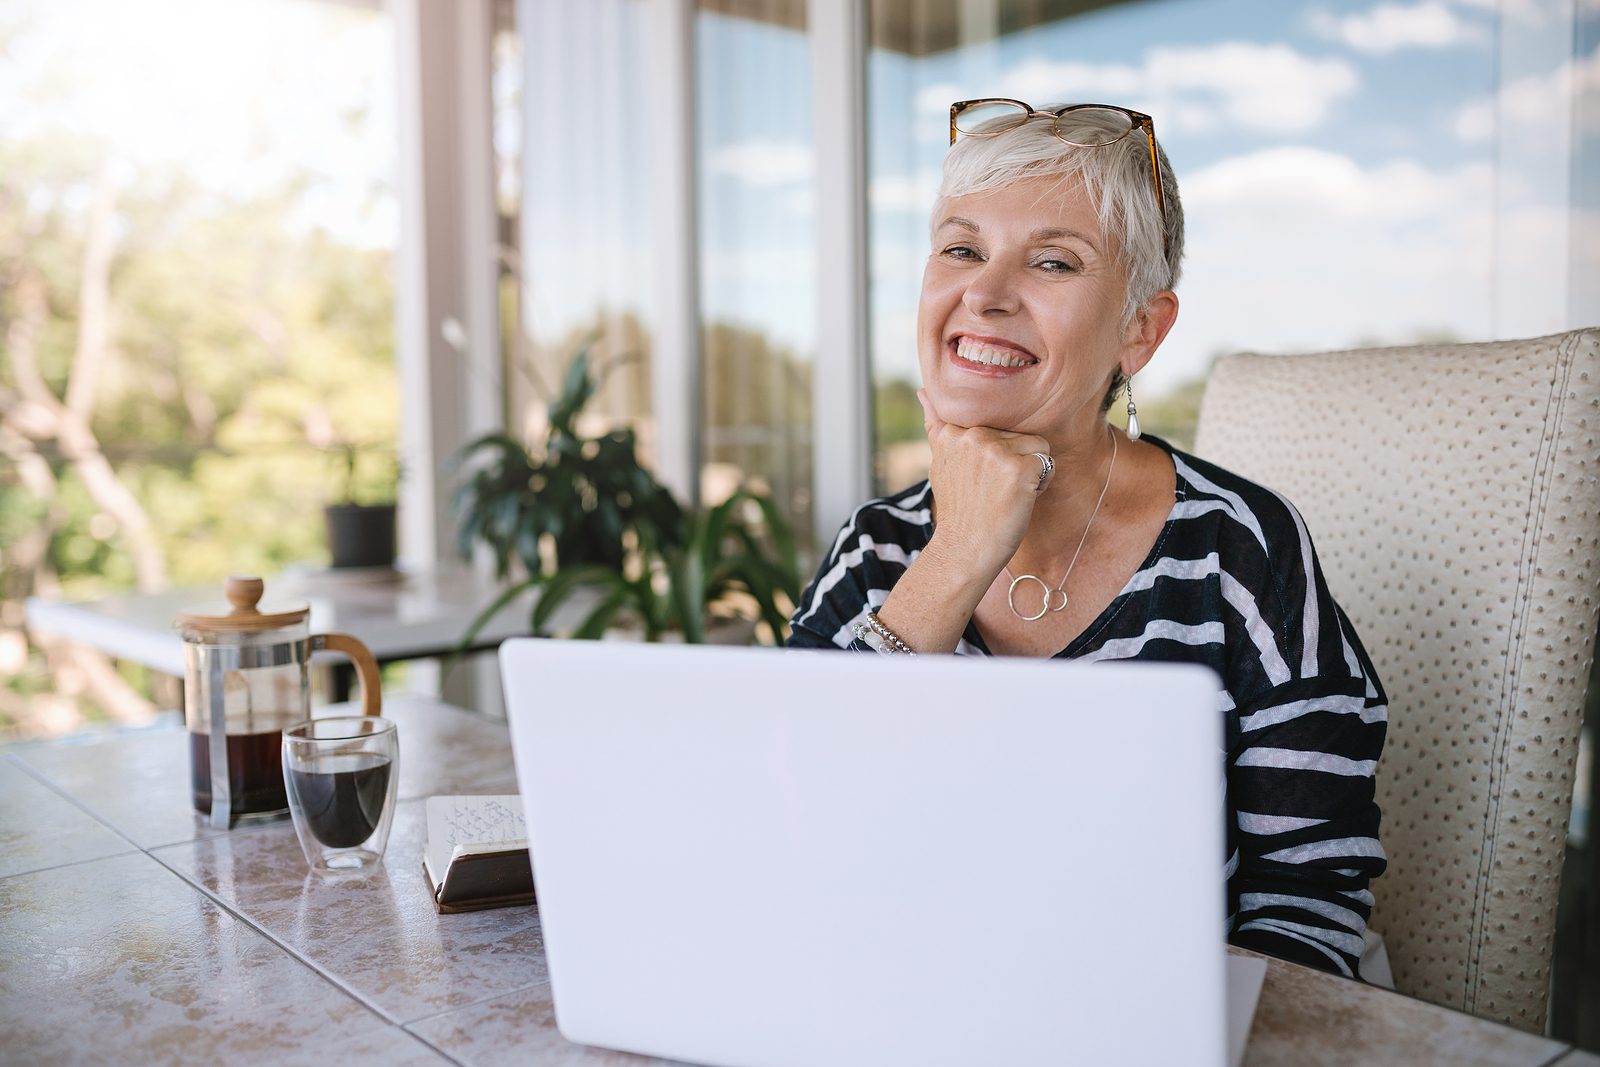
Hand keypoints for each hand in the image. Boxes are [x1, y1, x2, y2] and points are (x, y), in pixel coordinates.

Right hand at [918, 389, 1051, 578]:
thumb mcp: (940, 463)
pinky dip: (1041, 484)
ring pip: (1036, 445)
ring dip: (1029, 471)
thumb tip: (923, 391)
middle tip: (992, 489)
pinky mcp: (1018, 467)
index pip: (996, 424)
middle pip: (1018, 433)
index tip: (978, 478)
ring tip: (1005, 494)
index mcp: (953, 430)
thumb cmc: (958, 510)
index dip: (996, 451)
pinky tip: (1018, 500)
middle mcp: (973, 434)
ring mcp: (995, 449)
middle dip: (1014, 460)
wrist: (963, 551)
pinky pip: (1048, 462)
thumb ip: (935, 424)